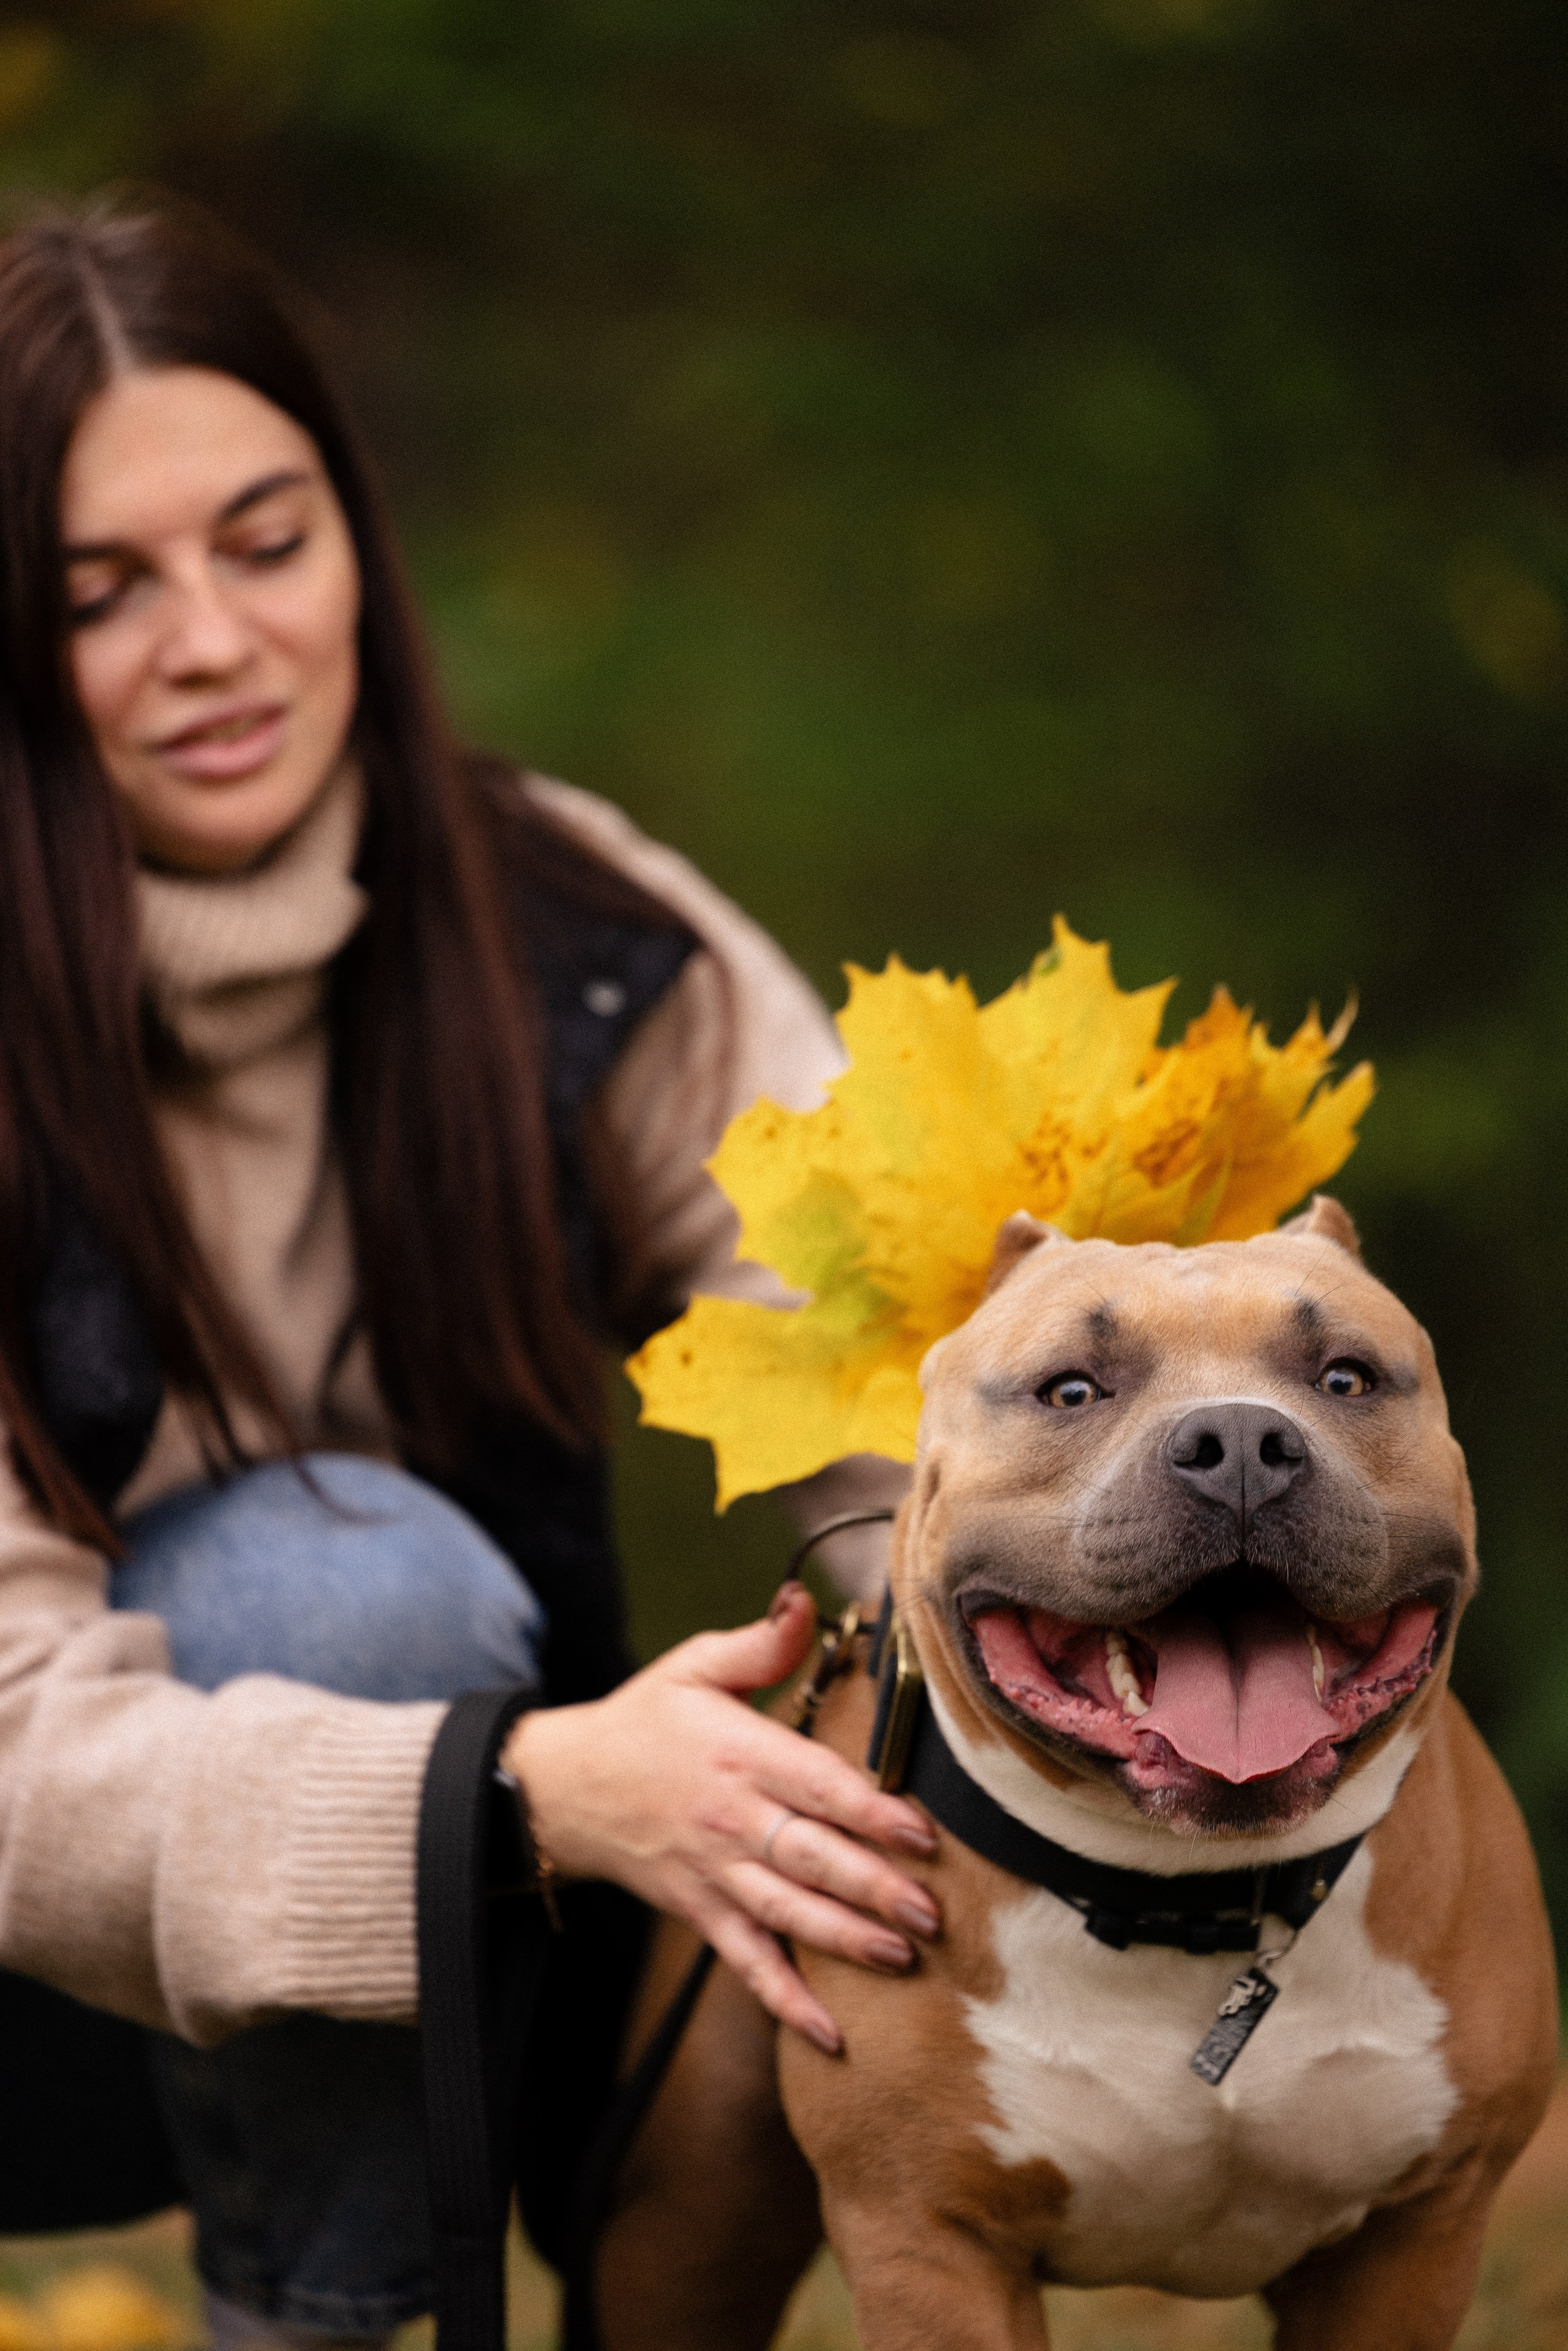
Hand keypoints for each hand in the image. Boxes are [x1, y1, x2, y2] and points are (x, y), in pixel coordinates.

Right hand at [502, 1583, 939, 2051]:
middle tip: (931, 1913)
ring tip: (900, 1956)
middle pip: (810, 1857)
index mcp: (739, 1752)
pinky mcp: (700, 1910)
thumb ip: (760, 1642)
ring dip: (844, 1939)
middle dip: (873, 1888)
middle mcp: (730, 1817)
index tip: (921, 1834)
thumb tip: (805, 1599)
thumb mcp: (694, 1665)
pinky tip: (830, 2033)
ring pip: (787, 1913)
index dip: (869, 1812)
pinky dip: (785, 2000)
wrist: (566, 1786)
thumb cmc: (644, 1720)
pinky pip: (746, 1961)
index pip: (815, 1785)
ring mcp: (714, 1871)